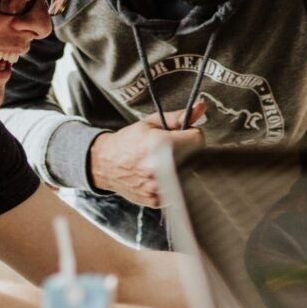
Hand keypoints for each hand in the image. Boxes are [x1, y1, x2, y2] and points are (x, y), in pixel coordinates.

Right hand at [89, 101, 206, 206]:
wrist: (105, 163)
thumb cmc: (127, 142)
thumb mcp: (151, 123)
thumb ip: (178, 117)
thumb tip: (201, 107)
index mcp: (160, 144)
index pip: (198, 140)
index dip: (190, 135)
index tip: (181, 136)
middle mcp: (160, 168)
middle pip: (195, 158)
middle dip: (186, 152)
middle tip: (169, 150)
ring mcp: (158, 187)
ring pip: (188, 175)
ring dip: (180, 168)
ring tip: (163, 163)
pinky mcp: (157, 200)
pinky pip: (177, 190)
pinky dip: (171, 183)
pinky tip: (158, 176)